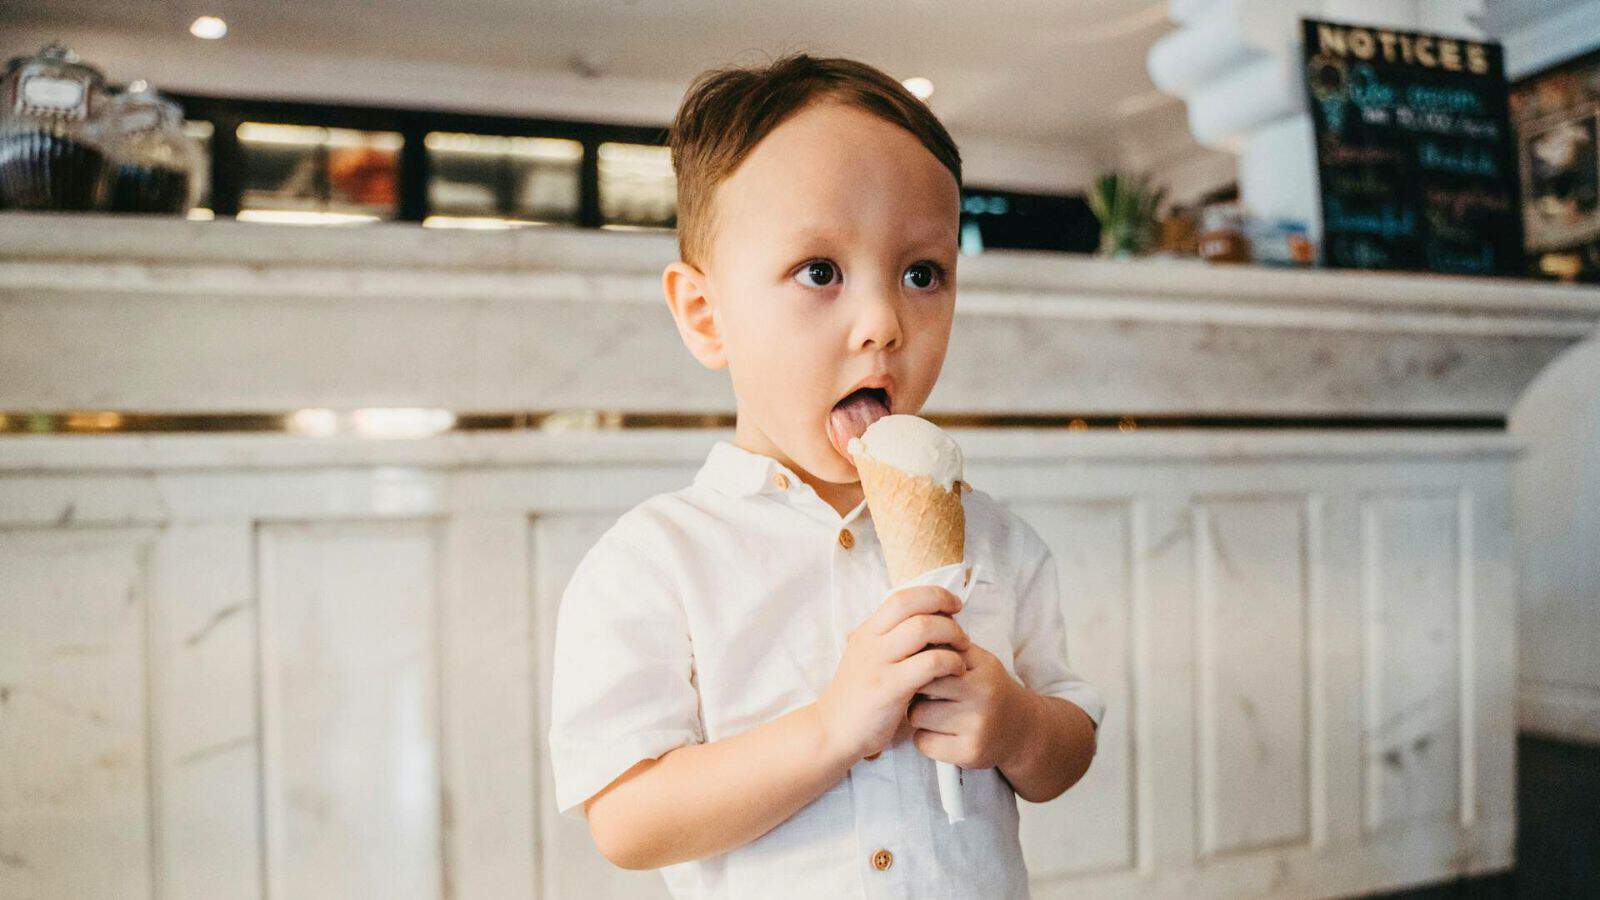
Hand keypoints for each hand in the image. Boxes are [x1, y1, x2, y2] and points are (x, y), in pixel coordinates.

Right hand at [815, 584, 970, 764]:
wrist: (831, 731)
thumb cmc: (857, 697)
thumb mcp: (865, 658)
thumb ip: (888, 640)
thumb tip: (922, 622)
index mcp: (867, 632)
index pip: (902, 597)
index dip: (933, 595)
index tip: (953, 606)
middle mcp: (871, 642)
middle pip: (914, 606)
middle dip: (946, 611)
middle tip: (961, 631)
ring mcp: (879, 663)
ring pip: (923, 629)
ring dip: (952, 634)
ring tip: (963, 650)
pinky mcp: (890, 688)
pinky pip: (929, 663)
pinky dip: (951, 662)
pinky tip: (957, 671)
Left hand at [907, 640, 1029, 770]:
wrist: (1023, 729)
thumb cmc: (989, 690)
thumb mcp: (978, 660)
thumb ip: (949, 645)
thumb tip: (912, 632)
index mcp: (983, 668)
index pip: (932, 658)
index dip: (921, 663)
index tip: (924, 669)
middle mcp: (983, 696)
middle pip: (921, 685)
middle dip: (917, 688)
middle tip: (927, 693)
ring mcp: (978, 727)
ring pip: (917, 715)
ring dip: (919, 715)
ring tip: (936, 713)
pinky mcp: (970, 753)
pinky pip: (923, 742)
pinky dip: (925, 739)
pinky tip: (941, 733)